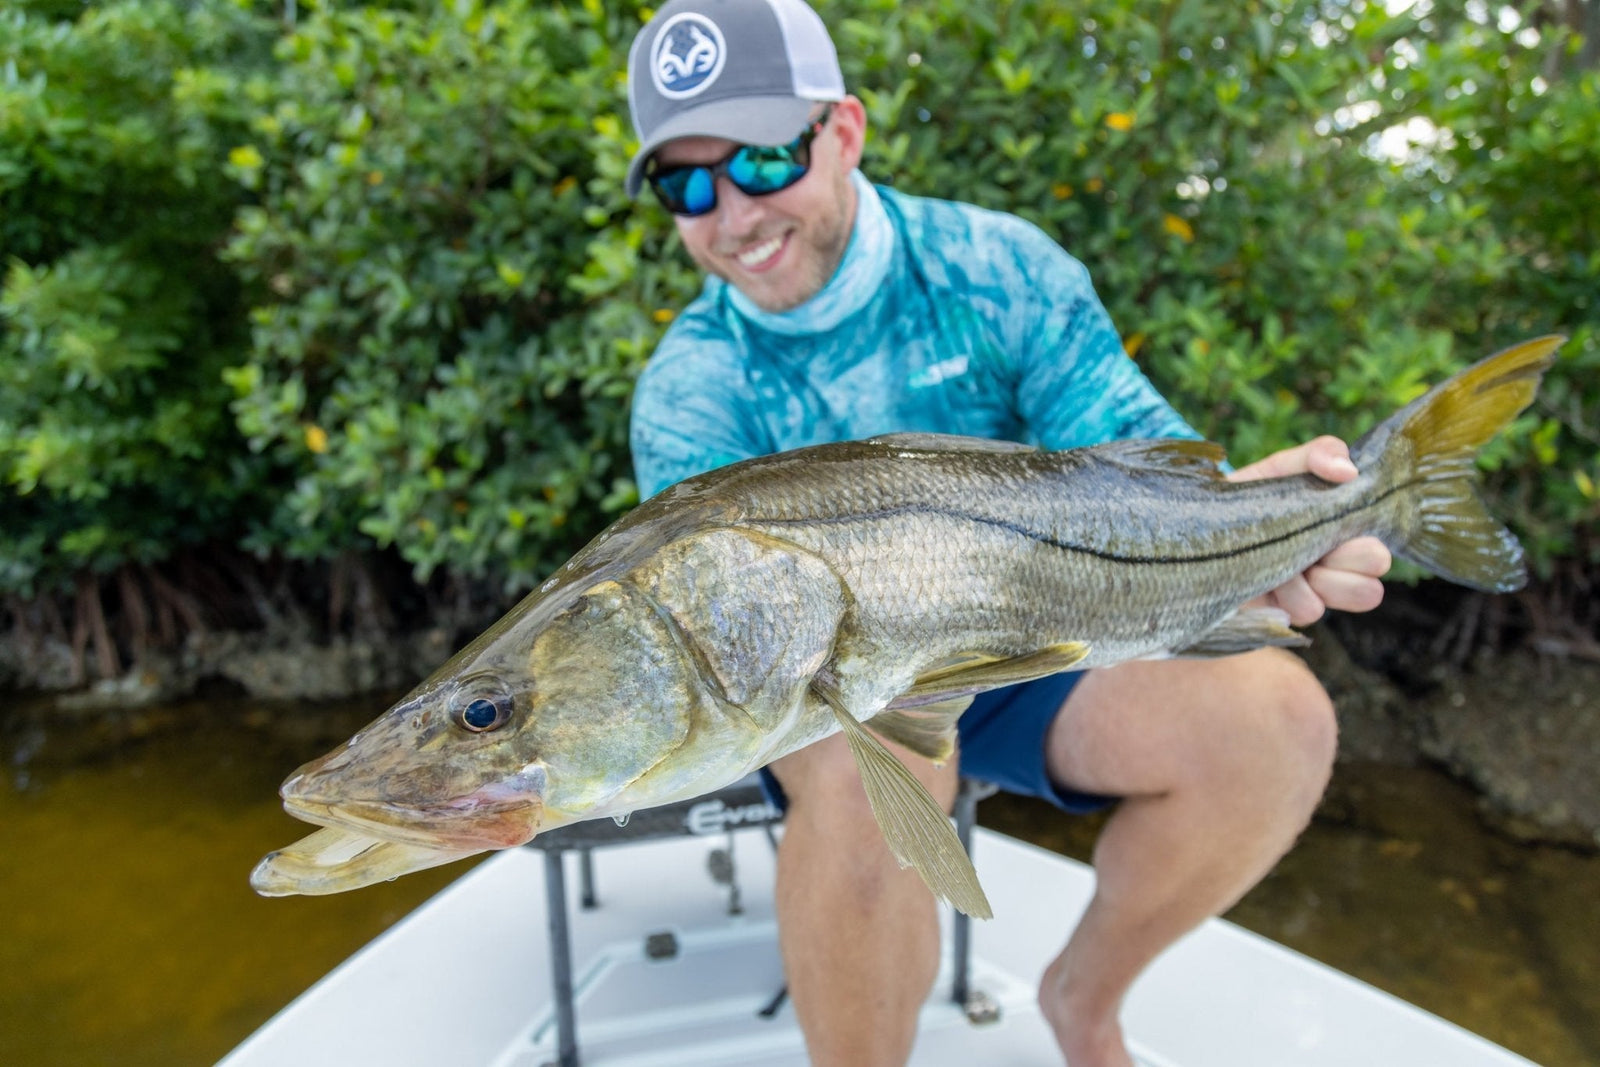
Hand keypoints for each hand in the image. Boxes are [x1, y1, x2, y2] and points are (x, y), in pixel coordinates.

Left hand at [1227, 436, 1391, 625]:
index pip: (1380, 554)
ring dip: (1317, 580)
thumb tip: (1348, 470)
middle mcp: (1334, 568)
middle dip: (1346, 564)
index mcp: (1343, 533)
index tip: (1335, 525)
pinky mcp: (1287, 614)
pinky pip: (1310, 611)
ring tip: (1284, 564)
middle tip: (1315, 548)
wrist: (1199, 527)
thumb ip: (1318, 454)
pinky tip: (1265, 578)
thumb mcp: (1281, 468)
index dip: (1367, 544)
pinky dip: (1289, 592)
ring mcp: (1313, 594)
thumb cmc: (1250, 496)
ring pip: (1349, 600)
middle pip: (1372, 588)